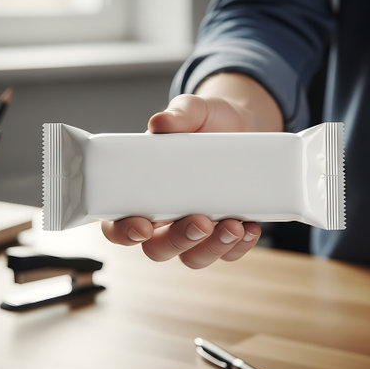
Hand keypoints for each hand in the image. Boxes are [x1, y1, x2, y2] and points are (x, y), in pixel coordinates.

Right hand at [102, 73, 282, 267]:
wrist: (243, 125)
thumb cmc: (207, 121)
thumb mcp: (194, 111)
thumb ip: (179, 114)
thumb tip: (161, 122)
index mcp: (144, 191)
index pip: (118, 222)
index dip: (123, 232)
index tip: (143, 226)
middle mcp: (166, 216)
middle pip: (157, 248)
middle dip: (178, 241)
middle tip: (201, 221)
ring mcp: (195, 226)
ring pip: (193, 257)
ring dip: (212, 249)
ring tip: (234, 226)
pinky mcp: (224, 230)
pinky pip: (228, 253)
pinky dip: (239, 246)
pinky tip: (251, 227)